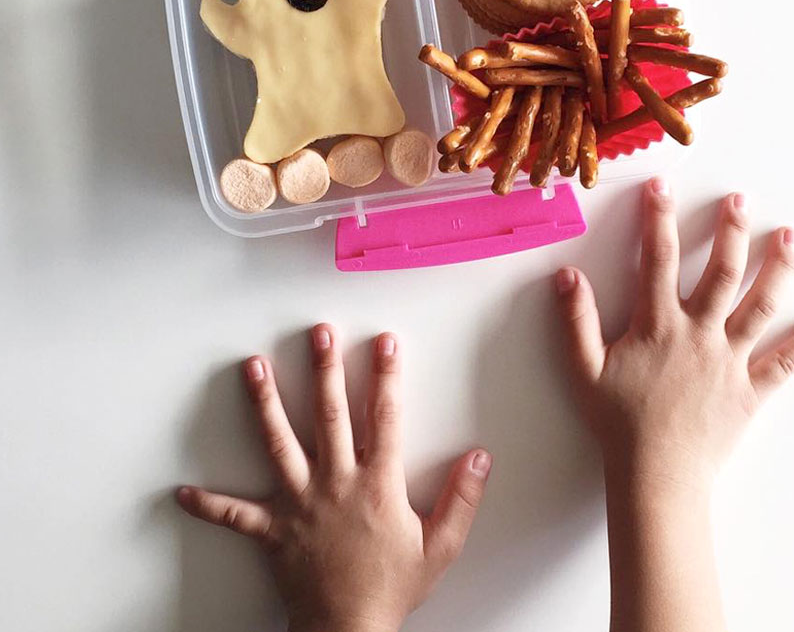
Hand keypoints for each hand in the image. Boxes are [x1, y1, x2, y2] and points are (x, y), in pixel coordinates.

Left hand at [177, 326, 491, 631]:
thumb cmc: (390, 590)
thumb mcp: (440, 547)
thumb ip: (462, 499)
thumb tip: (480, 458)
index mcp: (377, 484)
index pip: (385, 418)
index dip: (387, 377)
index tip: (385, 343)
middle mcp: (335, 483)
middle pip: (329, 416)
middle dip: (324, 370)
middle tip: (319, 334)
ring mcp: (299, 503)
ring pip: (279, 443)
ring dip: (265, 402)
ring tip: (254, 368)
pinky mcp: (271, 529)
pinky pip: (235, 514)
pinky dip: (209, 503)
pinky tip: (182, 490)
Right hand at [556, 178, 793, 495]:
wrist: (655, 472)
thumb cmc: (618, 420)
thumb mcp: (584, 368)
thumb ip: (575, 319)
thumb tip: (566, 275)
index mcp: (658, 324)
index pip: (658, 259)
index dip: (658, 219)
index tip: (661, 188)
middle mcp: (699, 333)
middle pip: (721, 272)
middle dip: (730, 232)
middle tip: (740, 200)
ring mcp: (729, 360)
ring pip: (759, 307)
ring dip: (777, 270)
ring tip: (790, 238)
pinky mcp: (749, 390)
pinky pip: (781, 364)